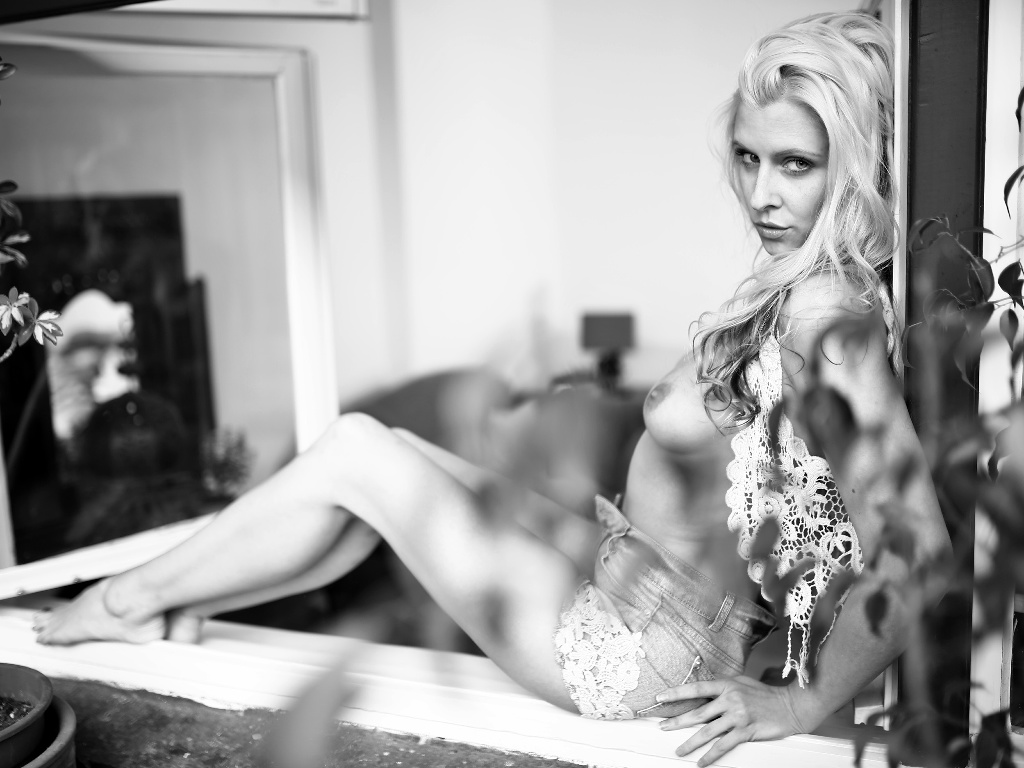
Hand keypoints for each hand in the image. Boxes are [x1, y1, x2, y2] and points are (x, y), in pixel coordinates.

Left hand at [656, 675, 806, 765]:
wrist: (791, 705)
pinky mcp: (747, 731)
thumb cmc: (765, 694)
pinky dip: (711, 756)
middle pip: (698, 713)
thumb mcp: (741, 683)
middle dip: (677, 721)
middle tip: (662, 727)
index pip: (695, 688)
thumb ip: (722, 688)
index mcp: (726, 685)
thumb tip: (702, 694)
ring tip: (679, 750)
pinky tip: (702, 761)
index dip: (676, 693)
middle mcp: (730, 699)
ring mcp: (738, 716)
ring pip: (708, 732)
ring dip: (691, 743)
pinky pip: (724, 746)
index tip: (660, 698)